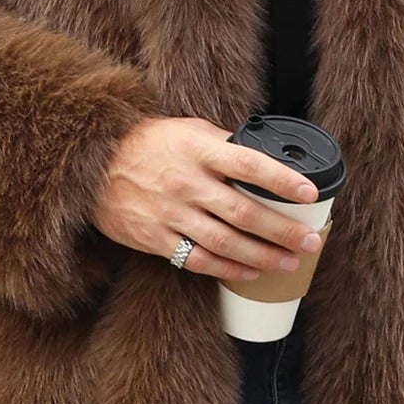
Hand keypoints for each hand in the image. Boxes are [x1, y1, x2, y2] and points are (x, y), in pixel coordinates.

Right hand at [90, 116, 322, 281]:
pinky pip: (197, 260)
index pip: (249, 164)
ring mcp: (170, 213)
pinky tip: (250, 273)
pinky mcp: (154, 238)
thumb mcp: (188, 131)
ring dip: (262, 256)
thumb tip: (267, 165)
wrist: (93, 163)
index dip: (282, 180)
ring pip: (225, 242)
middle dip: (282, 230)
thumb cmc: (149, 144)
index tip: (310, 193)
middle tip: (310, 241)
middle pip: (244, 212)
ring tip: (289, 263)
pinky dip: (228, 269)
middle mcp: (186, 182)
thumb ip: (224, 146)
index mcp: (198, 150)